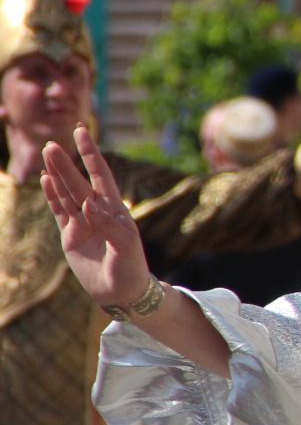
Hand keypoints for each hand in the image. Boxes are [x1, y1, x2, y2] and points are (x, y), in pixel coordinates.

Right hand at [41, 125, 150, 305]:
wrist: (122, 292)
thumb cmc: (130, 268)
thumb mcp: (125, 246)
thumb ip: (109, 225)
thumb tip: (90, 204)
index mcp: (116, 209)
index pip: (101, 176)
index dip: (91, 155)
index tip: (82, 133)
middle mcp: (99, 211)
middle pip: (79, 183)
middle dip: (67, 164)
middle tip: (52, 144)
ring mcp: (83, 222)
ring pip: (66, 194)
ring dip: (57, 176)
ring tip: (48, 155)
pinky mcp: (71, 236)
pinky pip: (59, 211)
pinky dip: (52, 196)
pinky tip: (45, 180)